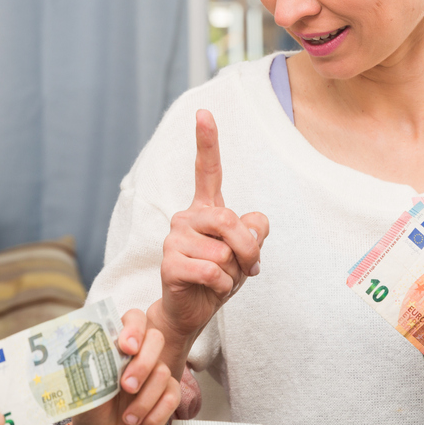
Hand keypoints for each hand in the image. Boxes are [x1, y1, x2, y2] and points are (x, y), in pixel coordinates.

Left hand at [68, 309, 180, 424]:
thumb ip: (89, 368)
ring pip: (163, 372)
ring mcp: (156, 374)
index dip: (134, 328)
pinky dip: (156, 414)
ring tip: (127, 418)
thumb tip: (90, 350)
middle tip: (126, 387)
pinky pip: (173, 395)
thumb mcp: (83, 389)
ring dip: (144, 400)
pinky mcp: (168, 395)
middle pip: (156, 339)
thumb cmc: (91, 411)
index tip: (127, 347)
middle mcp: (139, 355)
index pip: (133, 319)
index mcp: (117, 345)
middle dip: (142, 364)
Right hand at [149, 110, 268, 348]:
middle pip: (230, 221)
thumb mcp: (247, 253)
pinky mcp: (169, 263)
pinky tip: (210, 288)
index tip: (204, 112)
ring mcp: (174, 238)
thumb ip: (254, 232)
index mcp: (205, 209)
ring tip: (220, 280)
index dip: (206, 141)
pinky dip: (222, 286)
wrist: (193, 311)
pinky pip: (212, 270)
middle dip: (248, 250)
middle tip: (248, 268)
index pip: (207, 170)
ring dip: (233, 273)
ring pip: (224, 251)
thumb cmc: (219, 278)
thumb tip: (252, 226)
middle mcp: (186, 217)